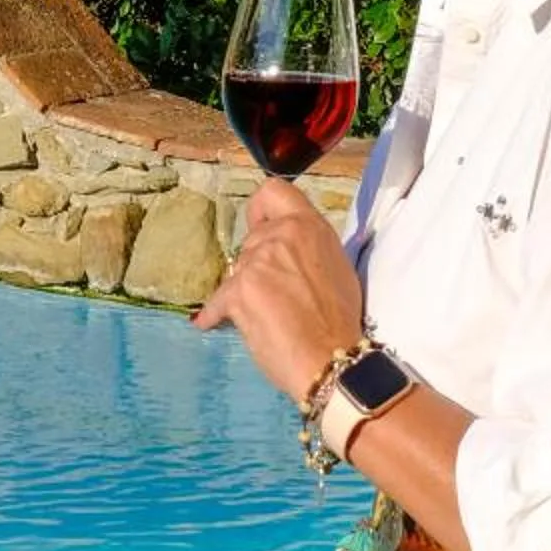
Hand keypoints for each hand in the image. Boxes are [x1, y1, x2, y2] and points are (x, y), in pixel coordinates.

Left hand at [193, 179, 364, 403]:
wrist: (331, 360)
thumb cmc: (339, 322)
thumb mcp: (336, 268)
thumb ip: (308, 247)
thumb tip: (290, 249)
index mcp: (309, 226)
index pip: (273, 190)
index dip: (262, 210)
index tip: (262, 227)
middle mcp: (282, 235)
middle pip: (252, 238)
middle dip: (258, 263)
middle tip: (275, 293)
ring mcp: (257, 261)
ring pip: (237, 269)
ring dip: (244, 289)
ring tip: (263, 316)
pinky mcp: (238, 290)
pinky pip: (217, 301)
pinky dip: (215, 314)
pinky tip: (211, 323)